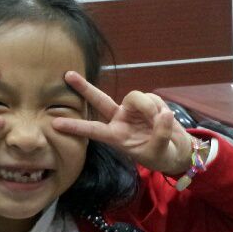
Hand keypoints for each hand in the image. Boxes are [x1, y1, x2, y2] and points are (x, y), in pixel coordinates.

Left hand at [52, 71, 191, 173]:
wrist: (177, 150)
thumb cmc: (162, 156)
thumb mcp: (158, 152)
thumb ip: (160, 134)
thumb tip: (163, 113)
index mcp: (116, 136)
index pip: (93, 130)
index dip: (76, 127)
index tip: (55, 124)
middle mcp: (120, 120)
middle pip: (100, 100)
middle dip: (84, 88)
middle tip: (67, 75)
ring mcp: (133, 110)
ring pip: (135, 97)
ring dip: (150, 109)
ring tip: (161, 122)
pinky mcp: (148, 103)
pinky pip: (153, 99)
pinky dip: (161, 108)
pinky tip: (165, 118)